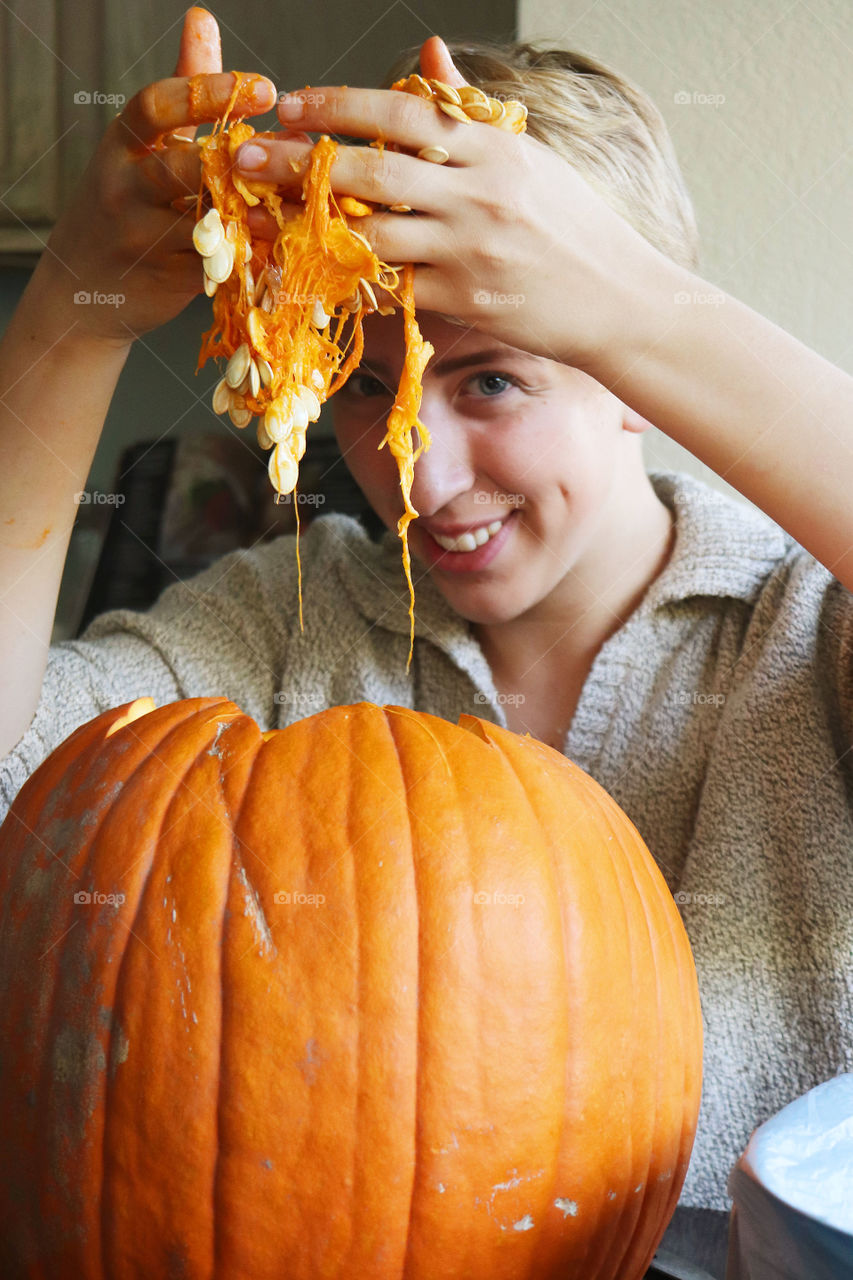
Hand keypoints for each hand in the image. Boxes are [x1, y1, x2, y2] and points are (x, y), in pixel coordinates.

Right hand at [40, 7, 275, 344]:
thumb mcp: (144, 144)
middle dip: (239, 160)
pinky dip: (258, 251)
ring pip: (207, 221)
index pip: (155, 107)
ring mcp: (145, 238)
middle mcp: (126, 188)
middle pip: (182, 168)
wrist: (83, 291)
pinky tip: (293, 241)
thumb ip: (181, 88)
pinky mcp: (171, 280)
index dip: (210, 93)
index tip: (266, 88)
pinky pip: (222, 263)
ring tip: (301, 196)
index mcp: (121, 145)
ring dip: (256, 210)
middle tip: (293, 149)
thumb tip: (201, 19)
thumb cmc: (126, 203)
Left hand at [232, 36, 671, 369]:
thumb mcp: (529, 157)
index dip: (338, 106)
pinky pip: (395, 285)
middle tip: (246, 157)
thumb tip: (429, 55)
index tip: (292, 106)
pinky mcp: (466, 298)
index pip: (401, 111)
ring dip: (315, 224)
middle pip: (372, 168)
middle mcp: (477, 190)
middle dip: (301, 161)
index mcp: (492, 145)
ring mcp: (469, 247)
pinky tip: (321, 269)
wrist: (621, 300)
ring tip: (270, 217)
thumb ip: (469, 111)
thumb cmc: (576, 228)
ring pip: (373, 229)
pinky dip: (357, 276)